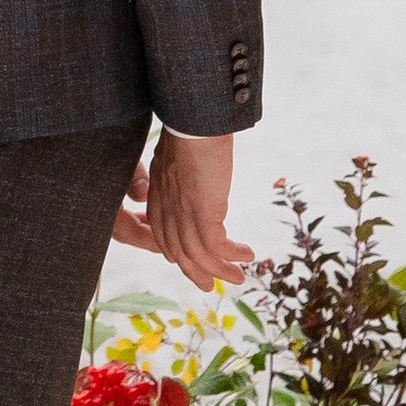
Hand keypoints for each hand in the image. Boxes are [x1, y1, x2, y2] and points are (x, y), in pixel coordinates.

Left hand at [112, 131, 252, 292]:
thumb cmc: (189, 127)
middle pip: (176, 250)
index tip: (191, 259)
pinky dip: (231, 255)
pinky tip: (247, 255)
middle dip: (195, 270)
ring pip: (197, 255)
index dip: (177, 249)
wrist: (193, 121)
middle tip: (209, 284)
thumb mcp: (178, 153)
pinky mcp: (202, 214)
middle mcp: (166, 208)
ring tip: (238, 278)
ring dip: (219, 269)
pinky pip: (215, 247)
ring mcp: (182, 213)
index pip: (163, 231)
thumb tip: (195, 176)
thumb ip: (180, 170)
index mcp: (158, 193)